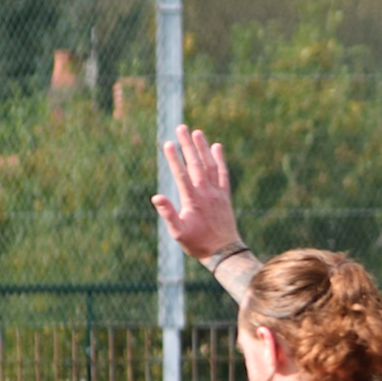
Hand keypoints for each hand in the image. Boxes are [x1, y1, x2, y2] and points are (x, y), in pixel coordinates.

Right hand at [150, 124, 242, 264]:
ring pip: (210, 166)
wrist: (224, 252)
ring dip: (203, 148)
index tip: (168, 143)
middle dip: (188, 145)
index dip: (174, 158)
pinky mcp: (225, 196)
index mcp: (193, 200)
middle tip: (181, 127)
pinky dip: (220, 161)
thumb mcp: (178, 232)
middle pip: (196, 164)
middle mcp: (206, 193)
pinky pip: (223, 175)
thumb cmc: (198, 244)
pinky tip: (217, 147)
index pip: (181, 175)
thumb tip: (156, 196)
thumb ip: (168, 214)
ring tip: (197, 132)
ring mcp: (217, 193)